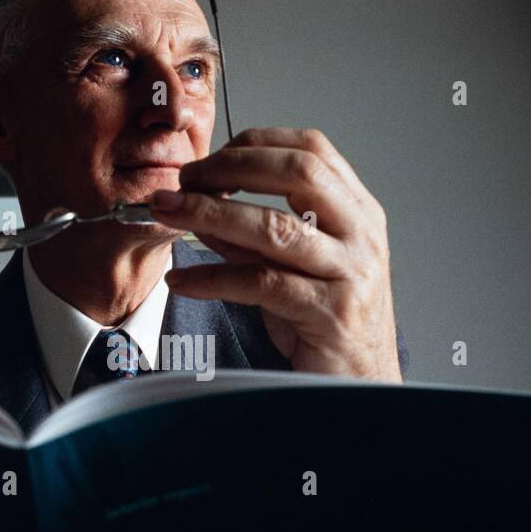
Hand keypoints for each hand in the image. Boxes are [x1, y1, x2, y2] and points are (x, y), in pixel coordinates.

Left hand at [150, 128, 402, 381]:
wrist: (362, 388)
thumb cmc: (327, 328)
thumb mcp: (291, 270)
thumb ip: (249, 238)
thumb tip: (197, 206)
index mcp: (359, 213)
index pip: (312, 150)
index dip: (257, 143)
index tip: (211, 155)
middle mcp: (361, 236)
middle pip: (298, 173)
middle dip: (231, 168)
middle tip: (184, 179)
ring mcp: (351, 273)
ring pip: (275, 227)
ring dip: (210, 213)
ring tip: (168, 212)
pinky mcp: (330, 313)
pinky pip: (262, 283)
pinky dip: (213, 278)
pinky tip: (181, 280)